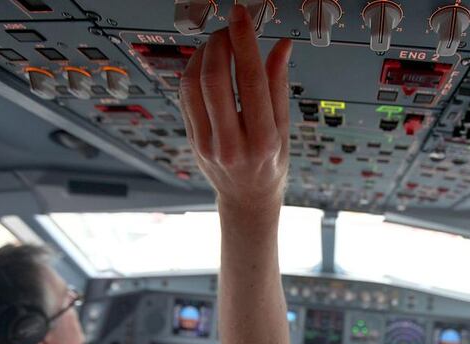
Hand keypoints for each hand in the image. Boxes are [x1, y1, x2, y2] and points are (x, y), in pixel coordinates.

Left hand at [179, 4, 292, 212]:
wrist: (247, 199)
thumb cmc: (270, 165)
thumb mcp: (284, 129)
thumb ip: (279, 85)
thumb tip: (281, 46)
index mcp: (263, 141)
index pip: (251, 81)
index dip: (244, 42)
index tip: (242, 16)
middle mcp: (232, 144)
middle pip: (215, 80)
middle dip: (219, 44)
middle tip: (229, 28)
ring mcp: (207, 145)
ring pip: (193, 85)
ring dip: (202, 54)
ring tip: (217, 43)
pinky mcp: (192, 141)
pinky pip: (184, 97)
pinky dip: (192, 71)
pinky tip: (205, 63)